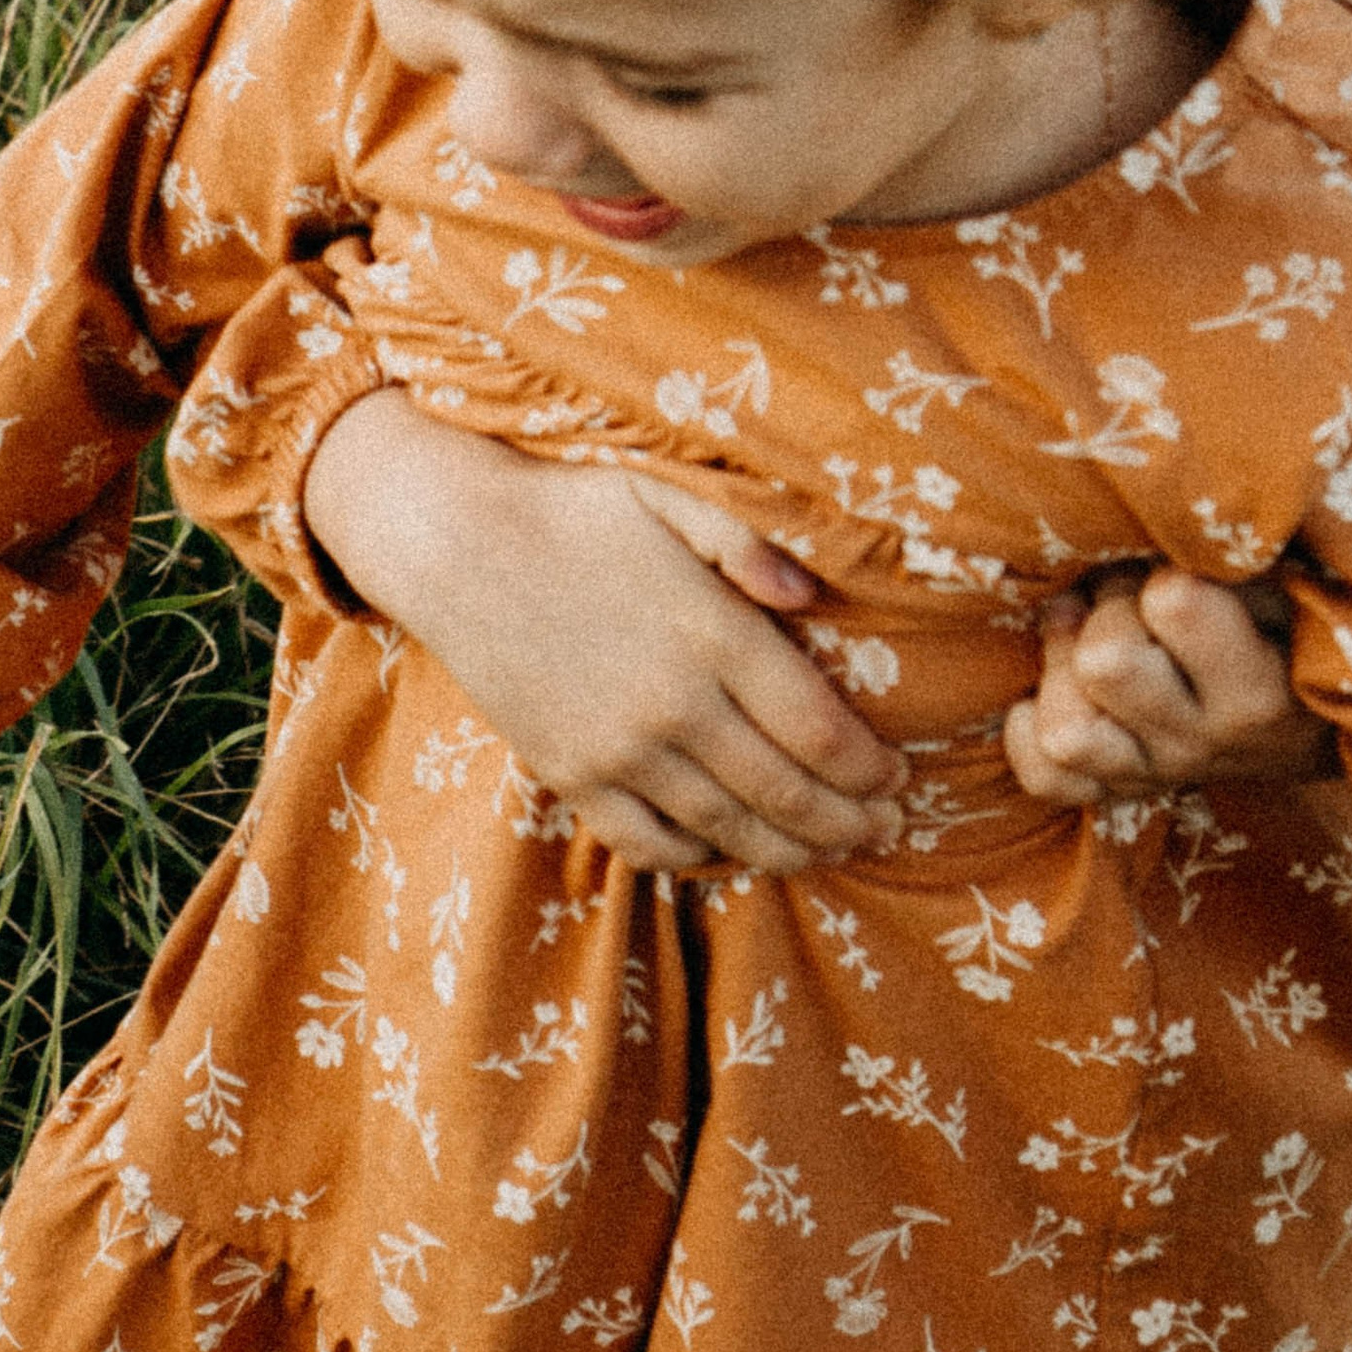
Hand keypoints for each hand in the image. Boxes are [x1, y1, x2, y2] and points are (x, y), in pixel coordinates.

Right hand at [302, 394, 903, 872]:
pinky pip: (649, 843)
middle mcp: (674, 705)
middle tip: (886, 832)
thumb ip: (749, 543)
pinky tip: (726, 845)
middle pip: (788, 795)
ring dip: (792, 852)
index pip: (821, 732)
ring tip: (828, 852)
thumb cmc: (572, 510)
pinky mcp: (570, 774)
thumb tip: (816, 596)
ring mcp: (618, 749)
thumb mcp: (668, 495)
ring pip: (729, 830)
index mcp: (714, 634)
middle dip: (852, 824)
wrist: (452, 543)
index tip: (900, 779)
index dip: (872, 770)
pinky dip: (699, 856)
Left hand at [1004, 568, 1333, 804]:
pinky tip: (1057, 684)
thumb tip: (1158, 508)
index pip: (1172, 603)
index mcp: (1256, 690)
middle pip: (1105, 664)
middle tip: (1125, 593)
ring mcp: (1154, 772)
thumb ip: (1231, 555)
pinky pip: (1046, 777)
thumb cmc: (1283, 623)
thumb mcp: (1282, 583)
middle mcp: (1201, 742)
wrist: (1303, 720)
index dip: (1159, 569)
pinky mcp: (1113, 789)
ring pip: (1066, 731)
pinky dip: (1032, 729)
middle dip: (1105, 609)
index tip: (1176, 567)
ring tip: (1083, 631)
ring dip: (1061, 666)